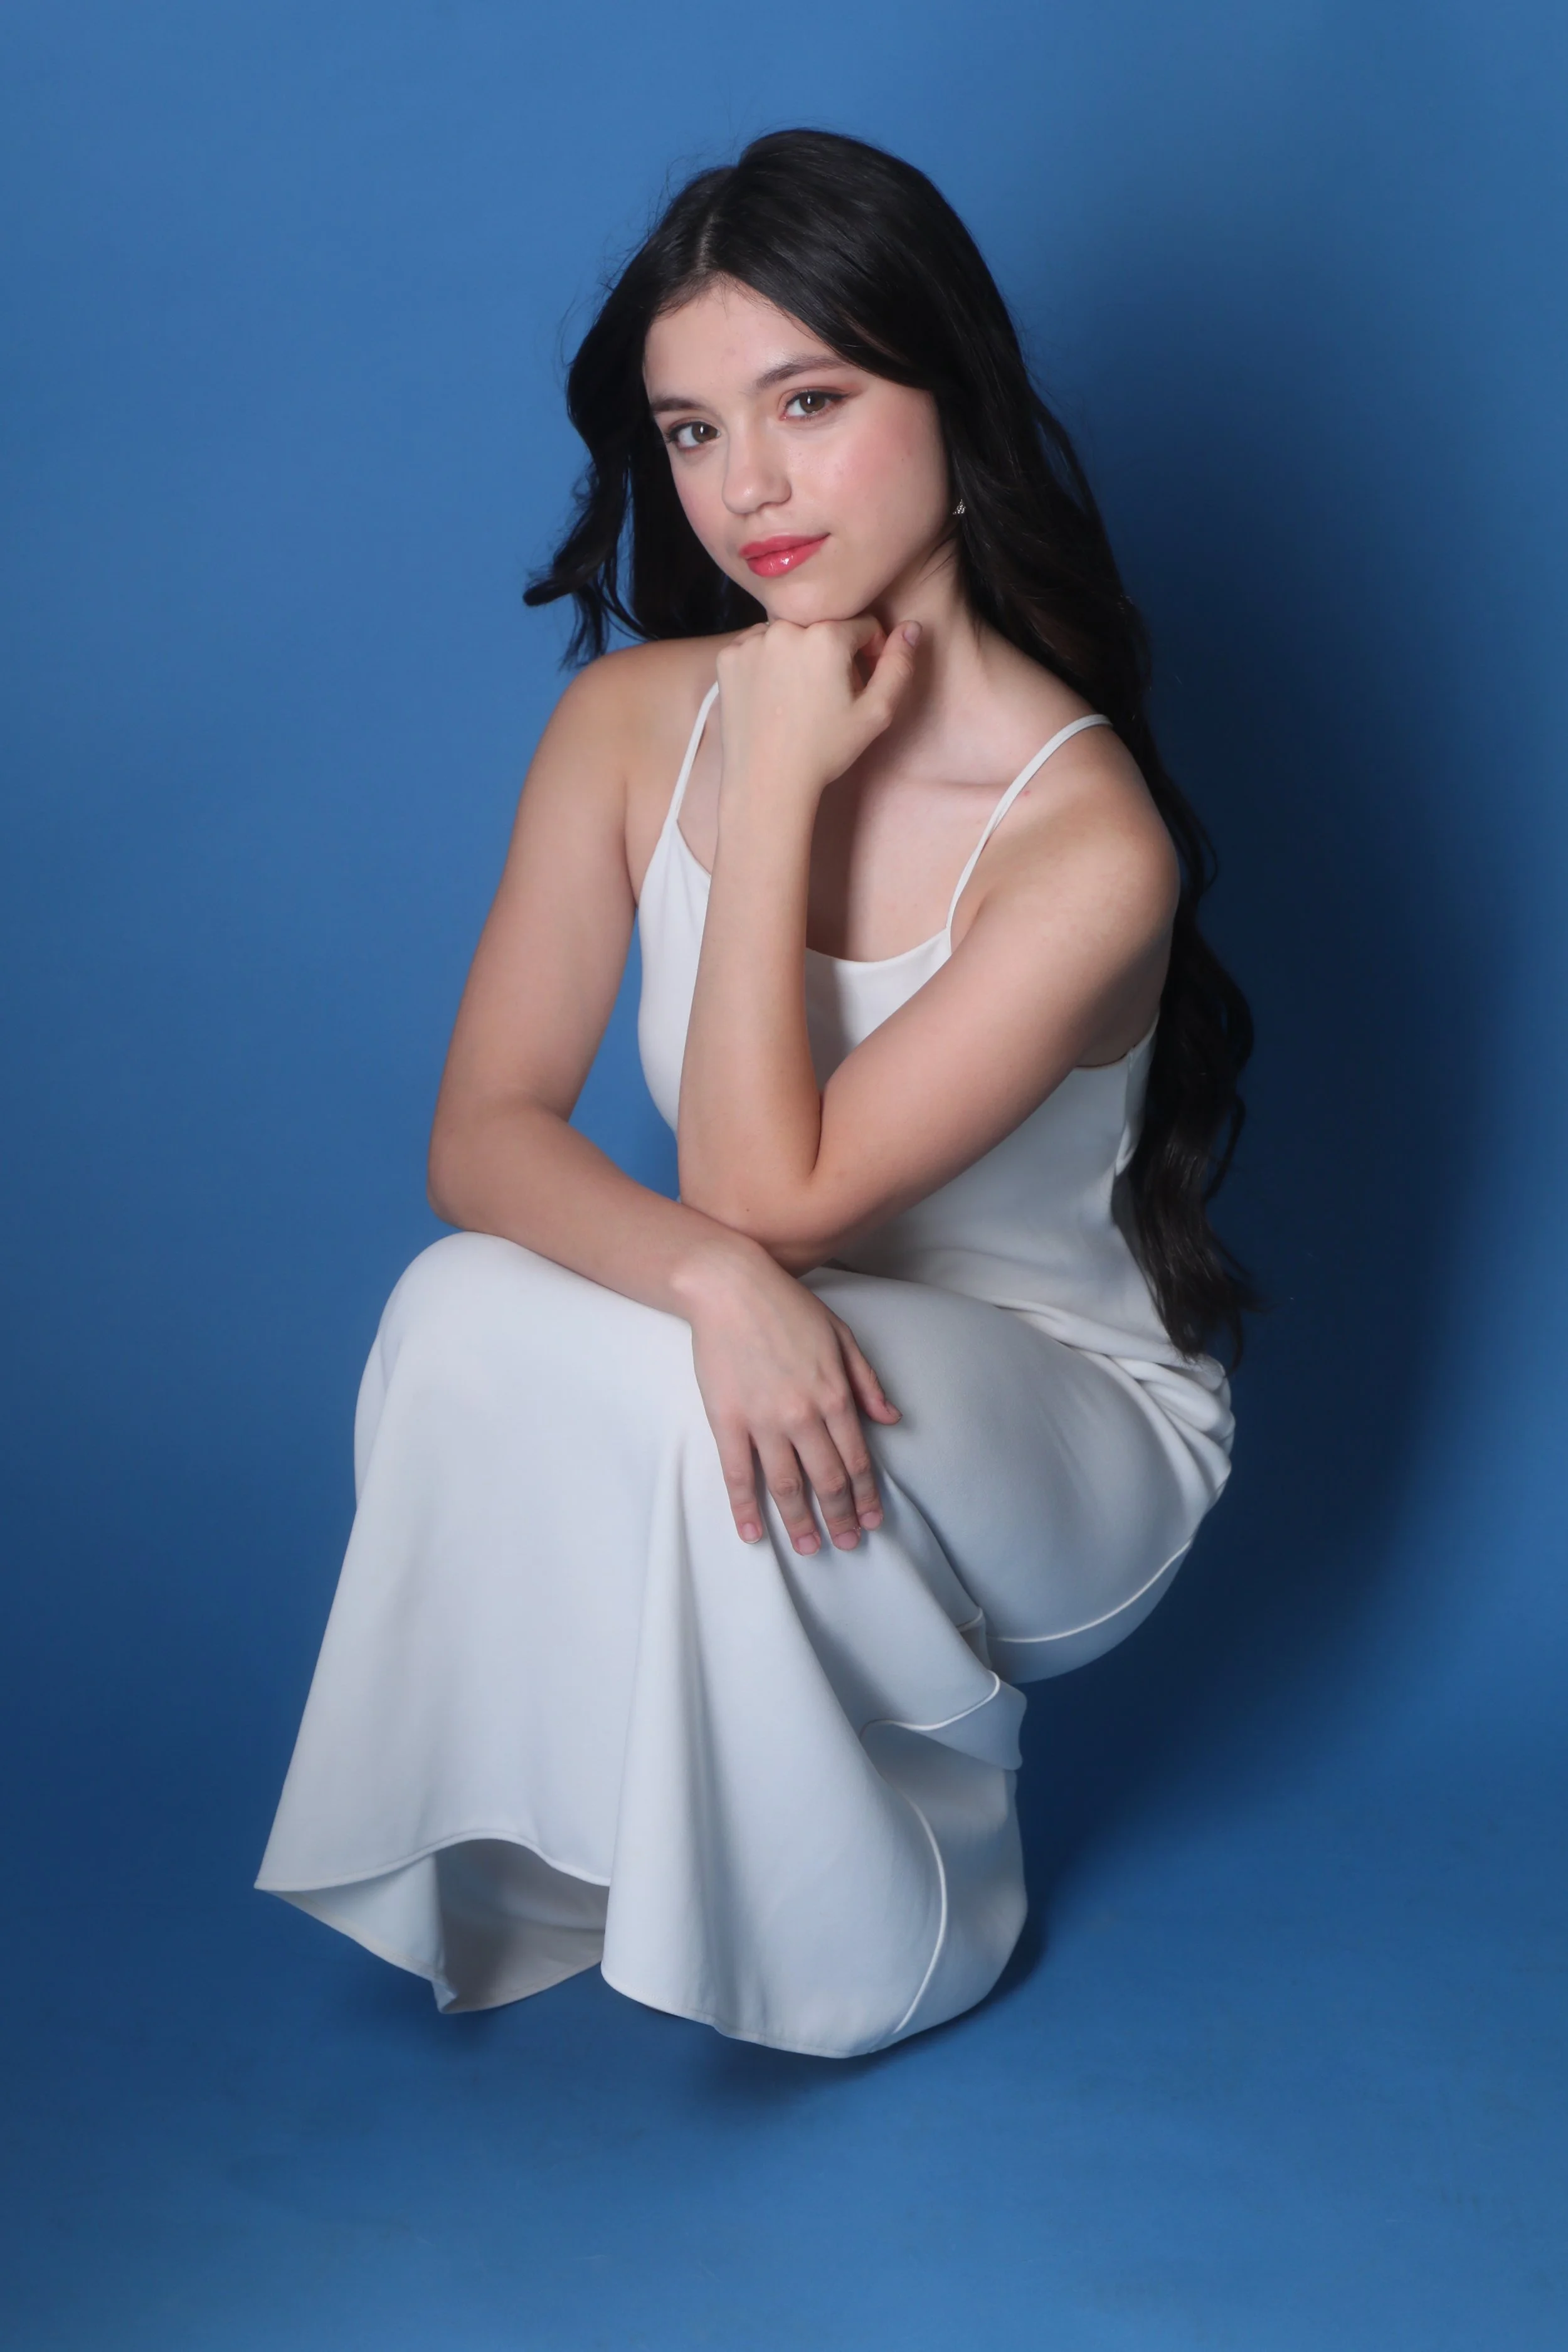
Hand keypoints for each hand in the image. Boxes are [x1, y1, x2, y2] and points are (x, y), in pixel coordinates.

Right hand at [678, 1243, 900, 1552]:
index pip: (857, 1459)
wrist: (731, 1287)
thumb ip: (867, 1383)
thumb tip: (890, 1419)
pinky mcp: (728, 1420)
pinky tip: (752, 1532)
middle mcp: (803, 1415)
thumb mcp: (842, 1337)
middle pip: (827, 1481)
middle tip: (847, 1544)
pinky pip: (738, 1474)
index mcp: (835, 1395)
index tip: (873, 1520)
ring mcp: (763, 1421)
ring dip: (801, 1522)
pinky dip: (745, 1508)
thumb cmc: (788, 1308)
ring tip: (810, 1547)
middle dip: (841, 1517)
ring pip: (787, 1486)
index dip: (867, 1495)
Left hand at [714, 614, 920, 801]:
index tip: (859, 683)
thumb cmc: (824, 751)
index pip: (862, 625)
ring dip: (798, 652)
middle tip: (827, 694)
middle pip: (823, 626)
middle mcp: (785, 628)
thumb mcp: (876, 713)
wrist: (767, 782)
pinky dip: (768, 661)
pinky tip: (773, 695)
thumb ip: (899, 666)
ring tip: (798, 696)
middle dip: (832, 652)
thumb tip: (911, 628)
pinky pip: (758, 645)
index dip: (869, 653)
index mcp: (825, 637)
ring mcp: (751, 641)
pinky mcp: (727, 656)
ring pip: (789, 633)